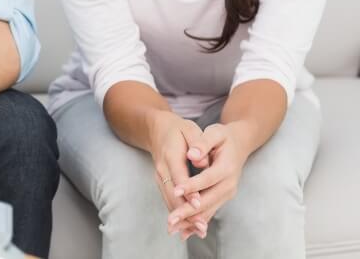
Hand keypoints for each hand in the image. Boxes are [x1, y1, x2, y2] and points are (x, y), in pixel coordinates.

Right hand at [147, 111, 210, 239]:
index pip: (179, 175)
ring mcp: (160, 177)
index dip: (188, 190)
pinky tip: (189, 227)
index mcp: (170, 154)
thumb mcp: (189, 129)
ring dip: (183, 216)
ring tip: (198, 230)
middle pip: (172, 193)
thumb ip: (197, 143)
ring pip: (169, 200)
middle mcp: (162, 169)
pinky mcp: (161, 183)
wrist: (156, 129)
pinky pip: (169, 200)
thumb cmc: (178, 129)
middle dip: (186, 211)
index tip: (198, 203)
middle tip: (200, 226)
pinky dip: (178, 214)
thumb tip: (202, 161)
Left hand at [166, 122, 248, 237]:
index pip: (207, 178)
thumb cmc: (223, 137)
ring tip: (173, 229)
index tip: (177, 191)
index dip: (192, 185)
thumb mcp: (215, 132)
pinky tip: (184, 231)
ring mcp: (227, 193)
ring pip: (208, 210)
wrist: (239, 144)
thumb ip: (203, 142)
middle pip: (207, 200)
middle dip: (188, 211)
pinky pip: (209, 211)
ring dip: (190, 220)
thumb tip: (193, 154)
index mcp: (227, 167)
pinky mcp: (222, 197)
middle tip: (171, 220)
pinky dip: (197, 221)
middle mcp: (229, 184)